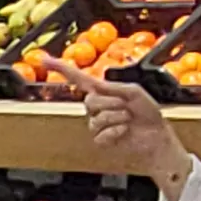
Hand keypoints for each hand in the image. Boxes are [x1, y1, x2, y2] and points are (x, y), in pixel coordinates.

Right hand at [68, 63, 192, 187]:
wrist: (156, 135)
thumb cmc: (147, 112)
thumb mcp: (133, 91)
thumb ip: (112, 87)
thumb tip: (95, 86)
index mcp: (102, 91)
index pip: (78, 78)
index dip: (61, 69)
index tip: (44, 60)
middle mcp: (95, 107)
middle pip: (90, 101)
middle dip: (113, 103)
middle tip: (128, 108)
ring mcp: (96, 124)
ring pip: (97, 118)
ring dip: (118, 118)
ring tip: (128, 120)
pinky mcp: (100, 140)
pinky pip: (101, 134)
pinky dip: (117, 132)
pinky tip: (125, 132)